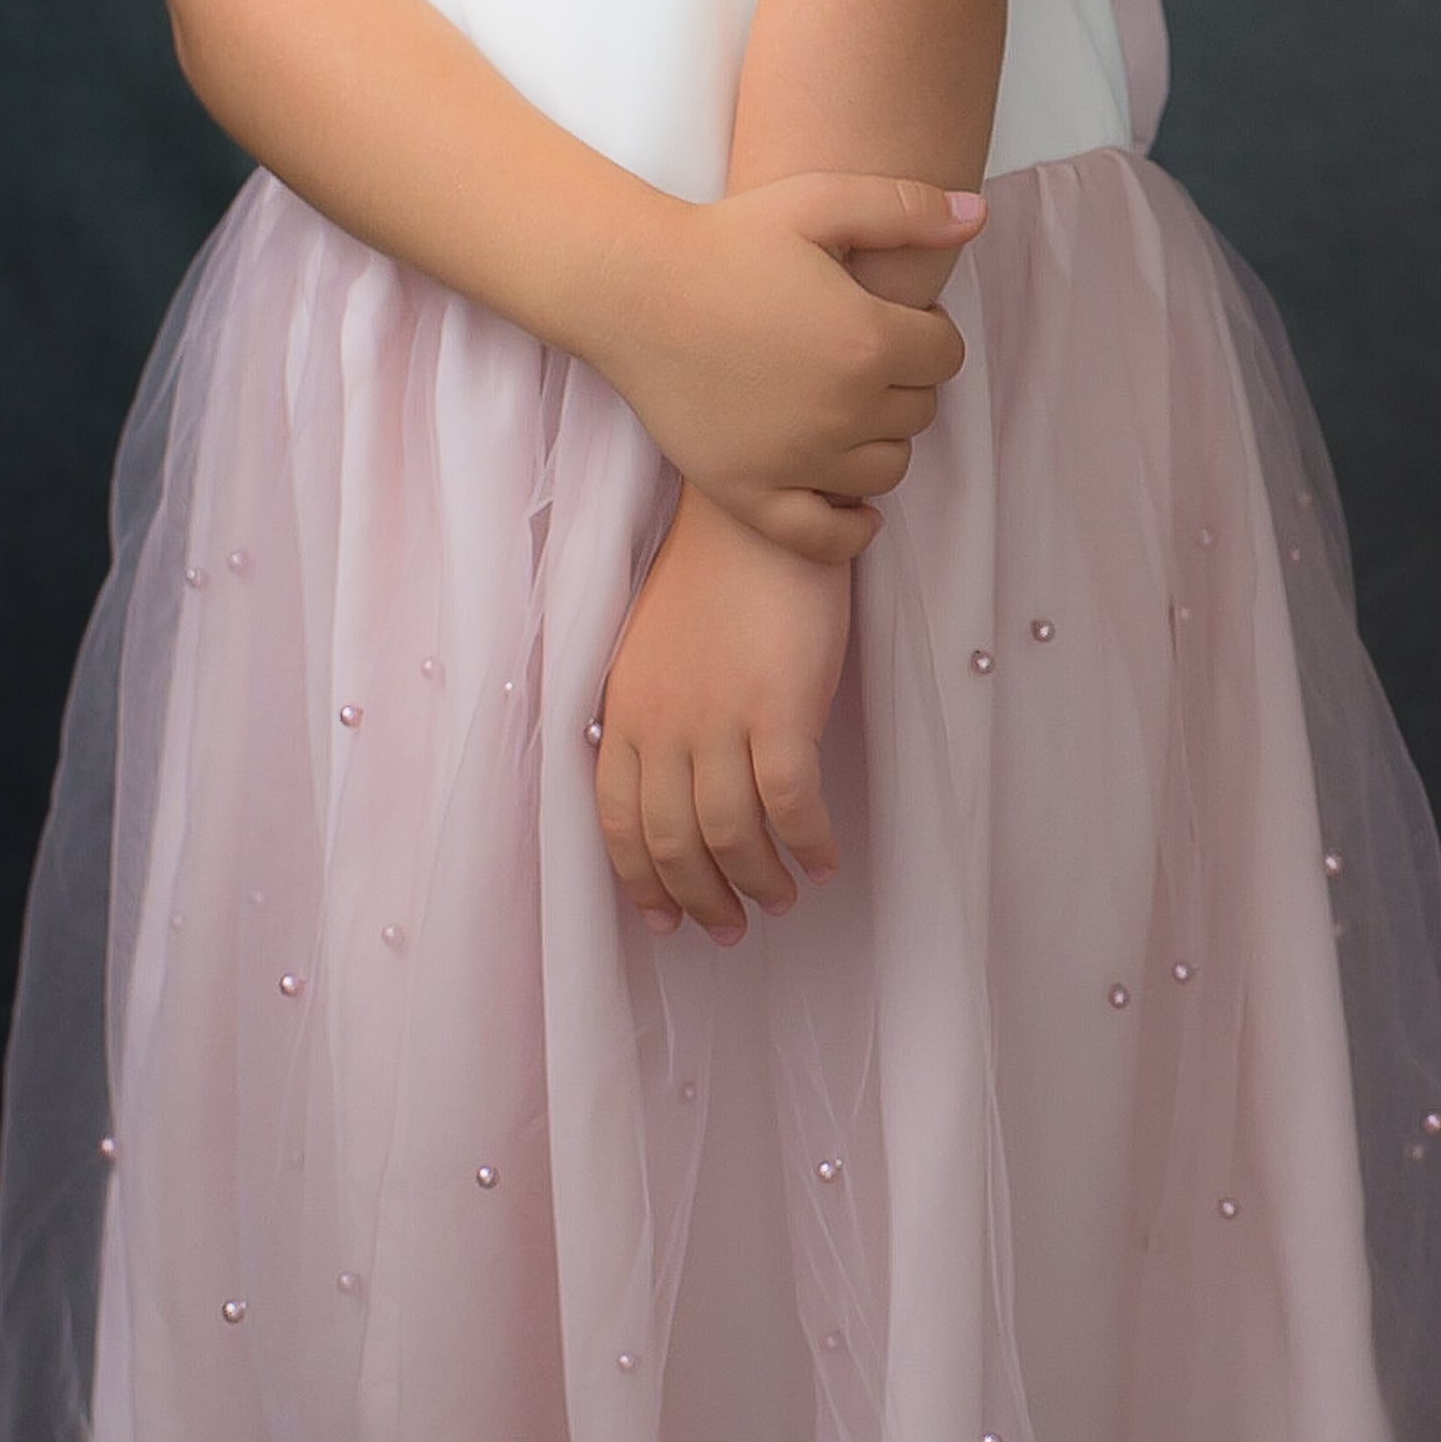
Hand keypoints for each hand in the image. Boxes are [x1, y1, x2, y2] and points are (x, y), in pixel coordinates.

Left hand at [597, 487, 856, 938]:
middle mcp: (664, 725)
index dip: (643, 884)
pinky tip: (823, 859)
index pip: (617, 823)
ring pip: (730, 835)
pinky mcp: (782, 707)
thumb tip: (673, 786)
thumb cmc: (714, 577)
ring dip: (758, 881)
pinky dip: (807, 843)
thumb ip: (650, 717)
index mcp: (624, 713)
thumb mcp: (651, 651)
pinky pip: (789, 804)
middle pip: (672, 843)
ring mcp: (721, 718)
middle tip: (733, 927)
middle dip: (702, 900)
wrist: (757, 514)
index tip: (668, 922)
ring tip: (783, 897)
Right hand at [598, 172, 979, 561]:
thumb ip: (906, 207)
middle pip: (920, 413)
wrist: (631, 288)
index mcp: (869, 340)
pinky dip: (851, 530)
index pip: (945, 356)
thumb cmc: (725, 239)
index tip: (892, 319)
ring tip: (848, 410)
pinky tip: (857, 509)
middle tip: (860, 357)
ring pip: (886, 471)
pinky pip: (825, 539)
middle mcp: (843, 409)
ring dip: (880, 442)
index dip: (926, 333)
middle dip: (903, 383)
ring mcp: (796, 459)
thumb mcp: (818, 201)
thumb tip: (977, 214)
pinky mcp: (749, 492)